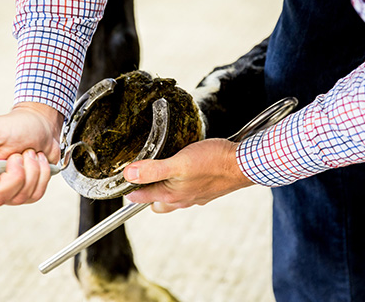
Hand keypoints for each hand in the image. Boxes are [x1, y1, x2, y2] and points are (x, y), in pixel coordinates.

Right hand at [0, 102, 63, 205]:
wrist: (41, 125)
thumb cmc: (15, 126)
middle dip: (15, 176)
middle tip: (19, 154)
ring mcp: (5, 191)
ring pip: (18, 198)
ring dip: (31, 171)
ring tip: (30, 153)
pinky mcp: (25, 193)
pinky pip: (35, 195)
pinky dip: (42, 174)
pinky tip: (39, 160)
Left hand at [123, 139, 253, 212]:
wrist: (244, 164)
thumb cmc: (214, 162)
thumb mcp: (178, 163)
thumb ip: (152, 170)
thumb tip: (128, 175)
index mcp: (171, 195)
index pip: (140, 197)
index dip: (127, 188)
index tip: (120, 181)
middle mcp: (182, 199)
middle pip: (155, 201)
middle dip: (146, 191)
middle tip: (141, 174)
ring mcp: (195, 196)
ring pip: (172, 196)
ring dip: (165, 186)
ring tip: (162, 168)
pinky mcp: (207, 189)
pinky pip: (188, 190)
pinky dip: (181, 182)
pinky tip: (186, 168)